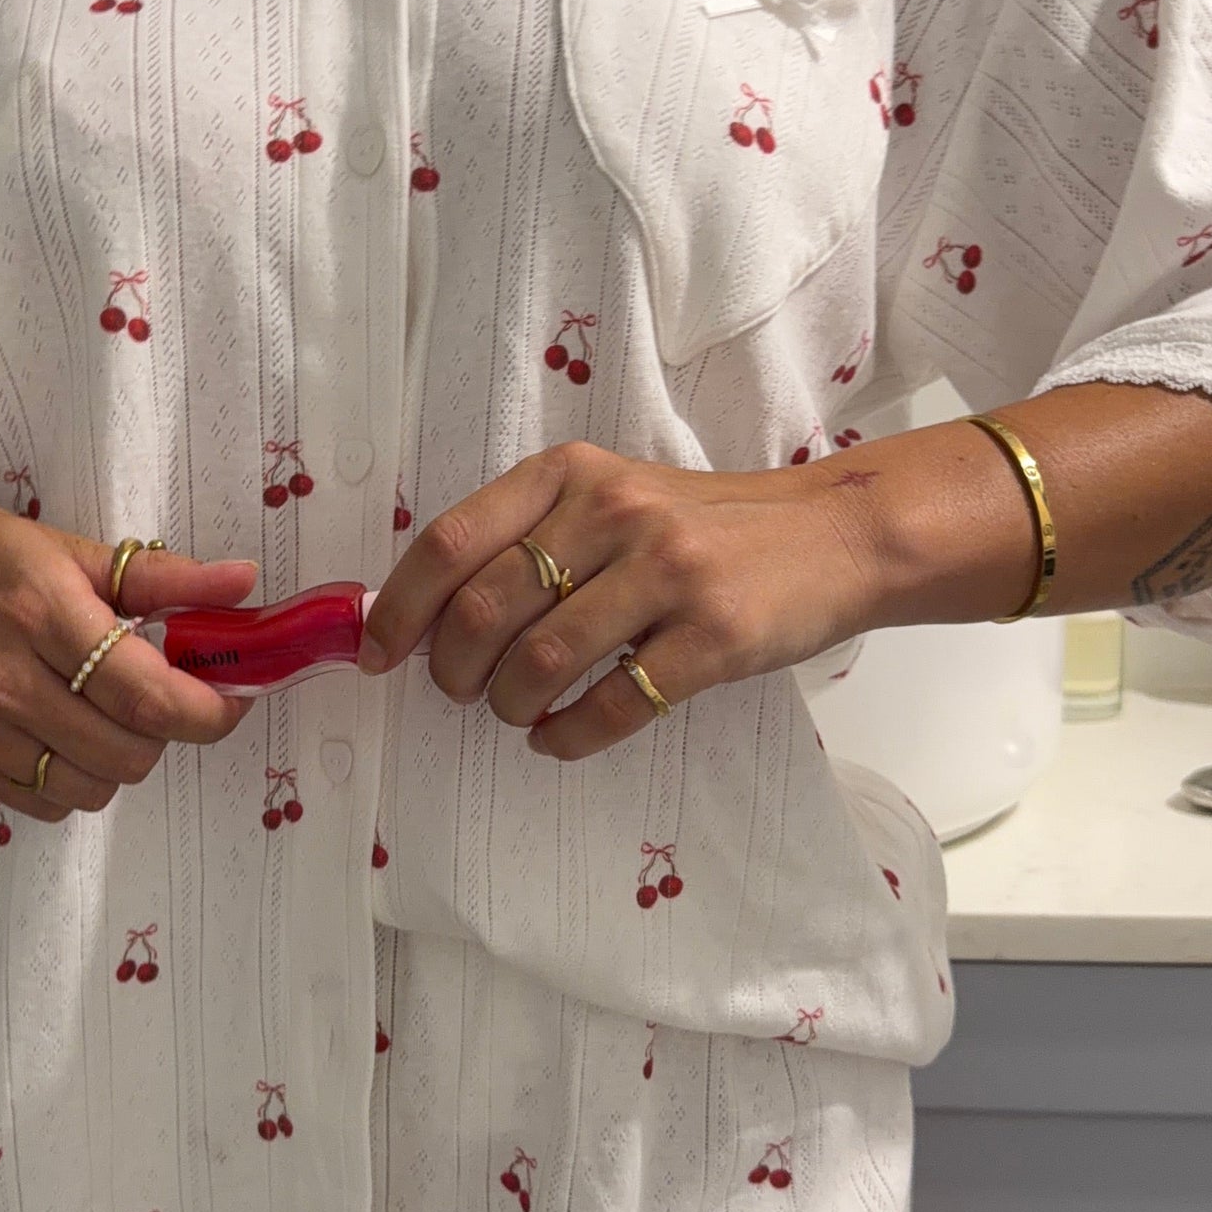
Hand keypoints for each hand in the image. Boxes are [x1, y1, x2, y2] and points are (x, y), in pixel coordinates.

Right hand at [0, 471, 256, 817]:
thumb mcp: (54, 542)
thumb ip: (155, 575)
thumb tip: (239, 584)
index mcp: (37, 611)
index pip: (148, 692)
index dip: (209, 709)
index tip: (231, 696)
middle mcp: (4, 679)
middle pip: (129, 752)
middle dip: (168, 730)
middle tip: (163, 693)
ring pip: (92, 787)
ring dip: (122, 759)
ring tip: (110, 713)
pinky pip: (43, 802)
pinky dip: (73, 782)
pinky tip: (65, 736)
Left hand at [356, 441, 880, 760]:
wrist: (833, 536)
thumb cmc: (705, 526)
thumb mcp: (612, 499)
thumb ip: (528, 537)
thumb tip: (417, 612)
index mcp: (572, 475)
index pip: (451, 541)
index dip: (399, 607)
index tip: (378, 654)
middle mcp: (615, 513)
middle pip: (484, 612)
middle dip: (451, 670)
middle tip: (459, 692)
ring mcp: (668, 574)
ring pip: (538, 664)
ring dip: (507, 707)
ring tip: (516, 712)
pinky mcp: (713, 637)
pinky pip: (611, 706)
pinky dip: (566, 736)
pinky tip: (560, 736)